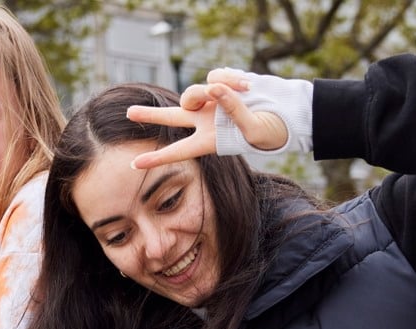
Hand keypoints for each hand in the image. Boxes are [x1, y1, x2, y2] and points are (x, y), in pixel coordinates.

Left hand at [126, 70, 287, 169]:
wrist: (286, 113)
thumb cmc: (271, 130)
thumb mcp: (253, 127)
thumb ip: (233, 109)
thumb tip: (213, 87)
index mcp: (210, 141)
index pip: (179, 150)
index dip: (157, 158)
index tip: (135, 164)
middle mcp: (206, 121)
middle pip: (172, 117)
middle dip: (151, 114)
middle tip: (129, 113)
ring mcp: (212, 102)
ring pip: (196, 91)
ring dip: (214, 89)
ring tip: (246, 90)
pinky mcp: (221, 84)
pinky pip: (215, 76)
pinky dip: (230, 78)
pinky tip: (248, 84)